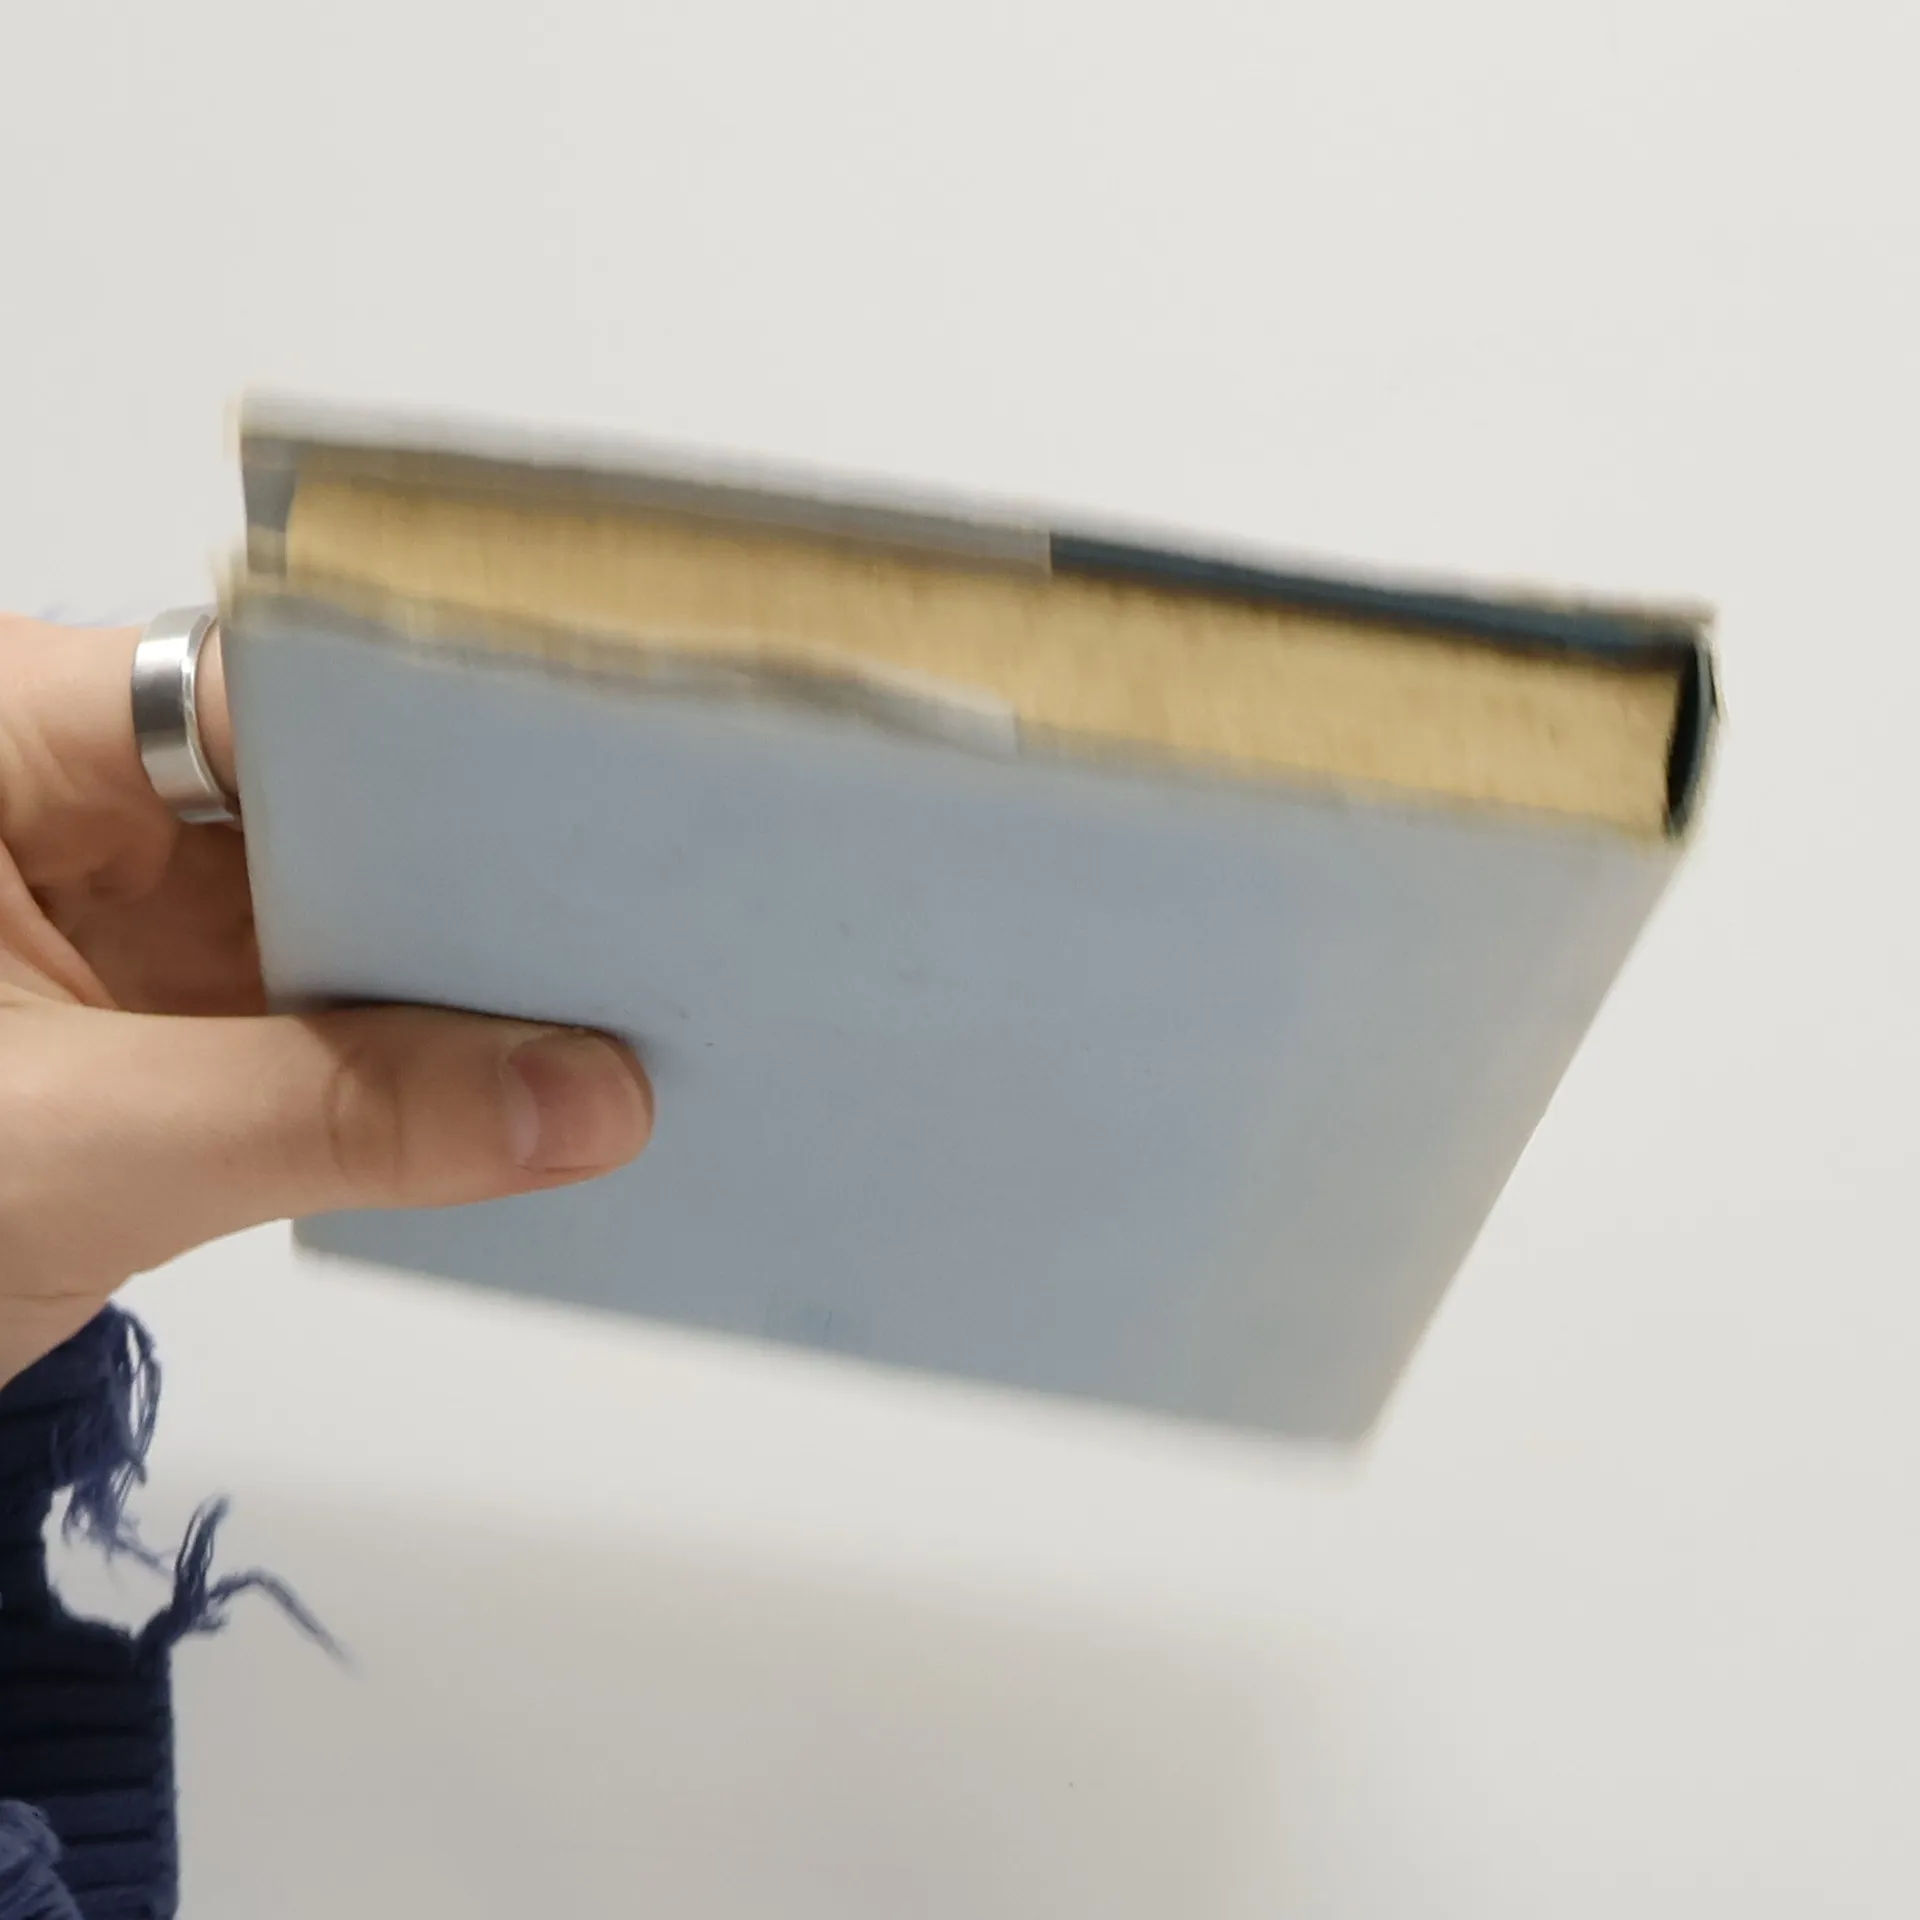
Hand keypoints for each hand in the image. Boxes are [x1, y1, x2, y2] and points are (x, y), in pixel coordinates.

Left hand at [0, 613, 652, 1385]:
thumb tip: (583, 1102)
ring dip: (442, 988)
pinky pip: (305, 1013)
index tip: (596, 811)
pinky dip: (395, 1062)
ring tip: (606, 1012)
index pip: (266, 696)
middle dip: (463, 887)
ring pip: (328, 917)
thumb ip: (337, 1118)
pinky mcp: (143, 1015)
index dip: (436, 748)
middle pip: (322, 803)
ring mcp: (109, 912)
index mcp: (2, 741)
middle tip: (635, 929)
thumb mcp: (72, 1148)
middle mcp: (63, 799)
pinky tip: (508, 1083)